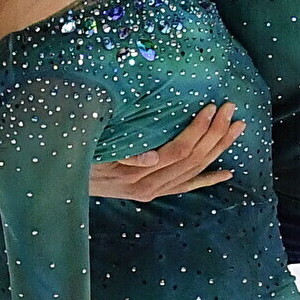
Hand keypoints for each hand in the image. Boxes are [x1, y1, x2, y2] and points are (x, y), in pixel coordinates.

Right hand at [90, 101, 243, 199]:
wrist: (61, 185)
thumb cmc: (75, 159)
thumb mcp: (93, 154)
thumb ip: (123, 156)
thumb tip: (153, 157)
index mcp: (137, 177)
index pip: (178, 151)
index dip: (197, 130)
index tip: (210, 107)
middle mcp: (148, 188)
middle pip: (192, 160)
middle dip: (215, 133)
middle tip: (231, 109)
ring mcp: (152, 192)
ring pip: (195, 171)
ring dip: (218, 149)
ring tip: (238, 127)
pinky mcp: (152, 192)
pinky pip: (185, 187)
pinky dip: (207, 179)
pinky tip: (226, 173)